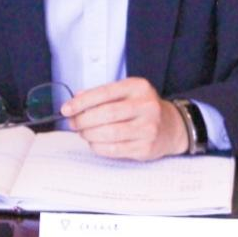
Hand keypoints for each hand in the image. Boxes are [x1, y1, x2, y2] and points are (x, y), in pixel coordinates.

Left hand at [60, 77, 187, 160]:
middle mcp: (146, 106)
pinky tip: (94, 142)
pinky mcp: (145, 147)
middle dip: (83, 120)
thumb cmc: (141, 108)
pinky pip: (114, 149)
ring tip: (83, 132)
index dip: (81, 102)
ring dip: (89, 134)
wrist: (171, 126)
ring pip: (108, 133)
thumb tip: (75, 100)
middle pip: (106, 114)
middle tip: (73, 123)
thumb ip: (101, 94)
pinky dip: (98, 146)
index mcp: (138, 87)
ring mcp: (148, 128)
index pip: (104, 93)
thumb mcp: (126, 93)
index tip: (66, 109)